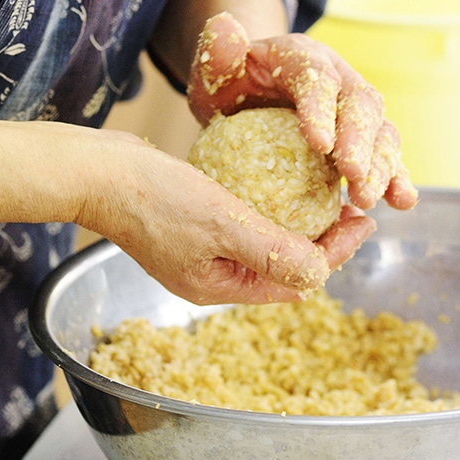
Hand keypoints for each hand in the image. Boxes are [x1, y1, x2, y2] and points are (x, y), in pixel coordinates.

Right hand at [78, 133, 375, 304]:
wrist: (98, 171)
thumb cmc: (153, 197)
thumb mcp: (221, 224)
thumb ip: (272, 252)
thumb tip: (321, 274)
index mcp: (219, 288)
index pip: (293, 281)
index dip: (334, 255)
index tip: (362, 221)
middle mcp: (214, 275)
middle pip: (284, 266)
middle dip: (323, 241)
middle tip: (352, 208)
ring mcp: (203, 251)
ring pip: (267, 244)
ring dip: (299, 223)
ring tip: (329, 197)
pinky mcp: (196, 225)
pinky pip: (245, 222)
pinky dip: (271, 208)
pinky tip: (286, 183)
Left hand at [186, 12, 417, 211]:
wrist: (250, 100)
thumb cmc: (231, 88)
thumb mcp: (214, 72)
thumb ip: (217, 53)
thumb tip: (224, 25)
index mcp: (302, 57)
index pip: (316, 77)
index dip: (321, 109)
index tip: (320, 144)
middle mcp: (338, 78)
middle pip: (359, 105)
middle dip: (360, 143)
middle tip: (352, 177)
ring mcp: (354, 110)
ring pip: (380, 132)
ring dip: (381, 165)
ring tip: (368, 198)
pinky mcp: (363, 139)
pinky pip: (385, 156)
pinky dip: (396, 177)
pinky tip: (402, 201)